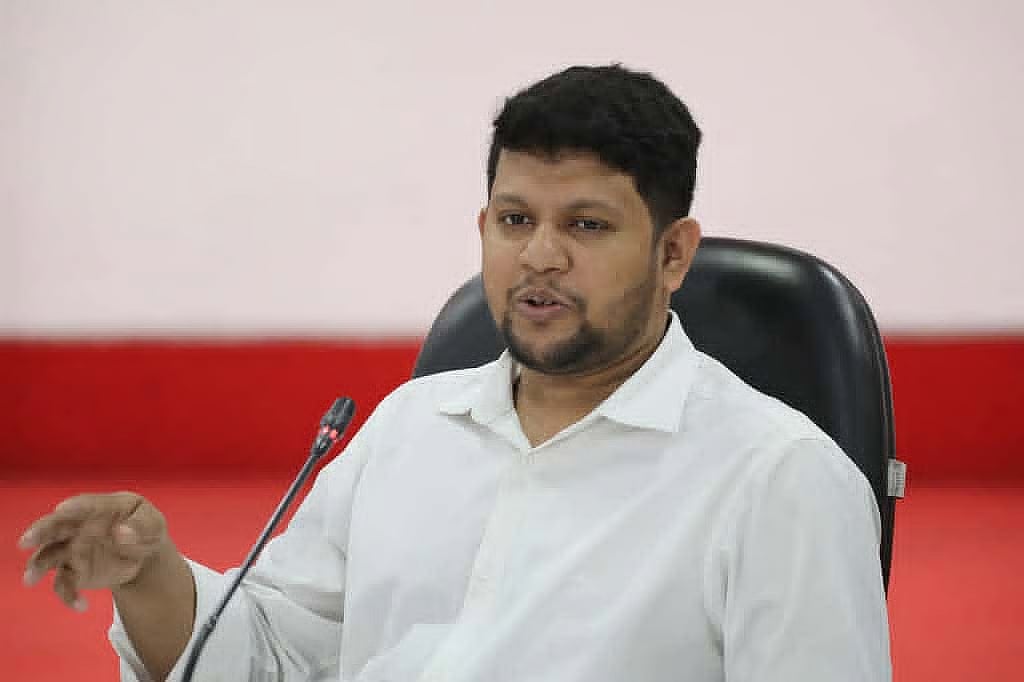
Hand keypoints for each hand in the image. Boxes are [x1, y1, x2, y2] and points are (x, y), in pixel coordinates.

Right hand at [19, 492, 169, 611]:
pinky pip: (65, 584)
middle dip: (39, 532)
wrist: (144, 554)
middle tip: (27, 541)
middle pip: (55, 527)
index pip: (84, 505)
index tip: (63, 509)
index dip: (74, 507)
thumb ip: (141, 527)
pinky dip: (69, 595)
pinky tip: (81, 605)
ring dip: (37, 566)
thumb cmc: (146, 530)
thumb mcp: (154, 525)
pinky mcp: (75, 571)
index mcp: (101, 508)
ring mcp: (74, 549)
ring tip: (30, 579)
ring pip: (49, 556)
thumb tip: (121, 533)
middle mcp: (80, 527)